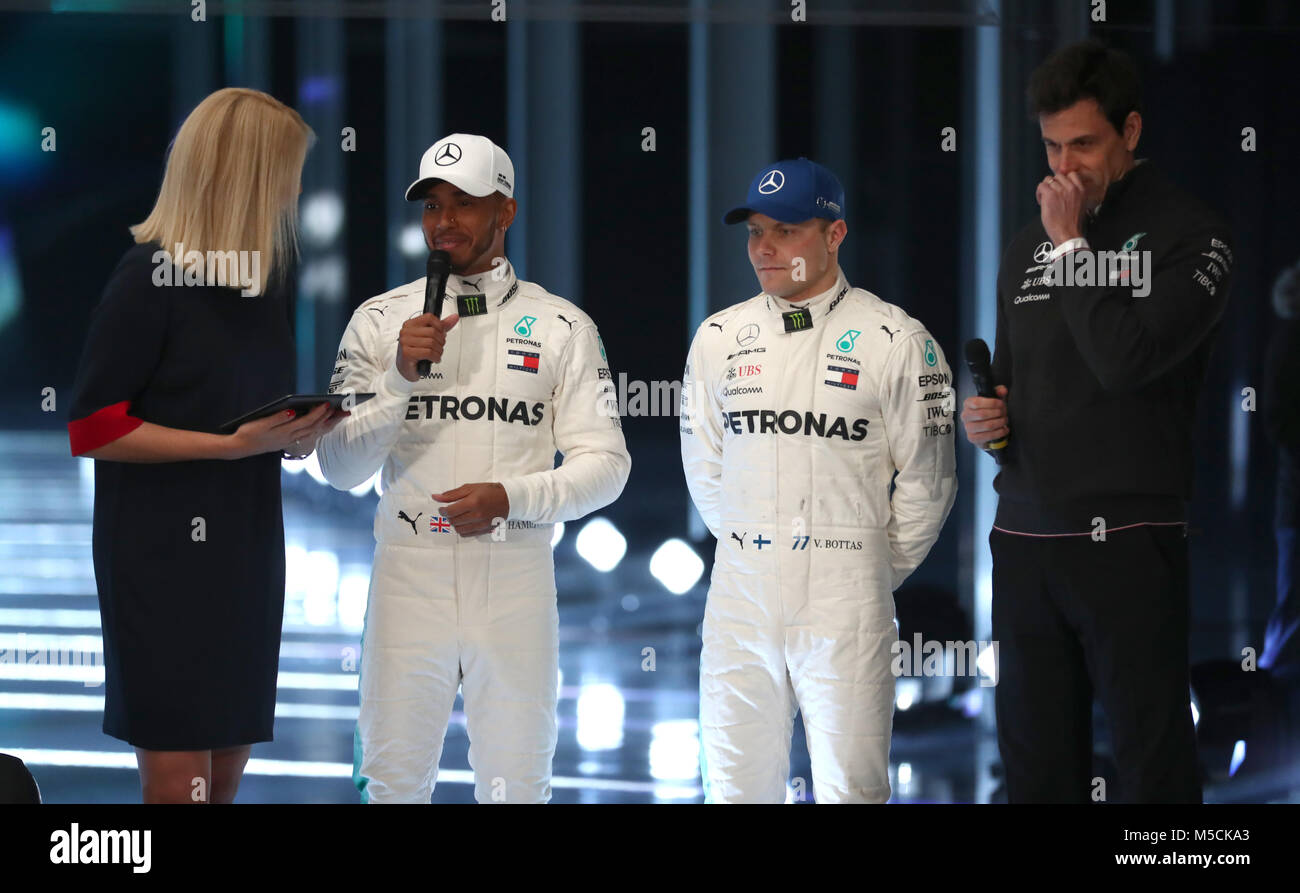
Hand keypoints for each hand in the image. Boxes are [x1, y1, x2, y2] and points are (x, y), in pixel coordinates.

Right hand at [228, 403, 347, 459]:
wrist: (240, 448)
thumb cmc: (249, 433)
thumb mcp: (261, 424)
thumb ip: (277, 418)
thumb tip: (292, 412)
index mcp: (285, 432)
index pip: (307, 421)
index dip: (318, 412)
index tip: (328, 403)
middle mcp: (291, 438)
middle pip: (315, 427)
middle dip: (330, 418)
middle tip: (344, 409)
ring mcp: (291, 441)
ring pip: (315, 432)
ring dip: (328, 424)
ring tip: (340, 416)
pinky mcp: (289, 441)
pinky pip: (310, 434)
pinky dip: (320, 428)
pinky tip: (324, 424)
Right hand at [397, 312, 459, 380]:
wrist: (406, 368)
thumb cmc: (416, 352)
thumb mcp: (429, 336)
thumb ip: (442, 326)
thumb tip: (454, 317)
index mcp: (410, 324)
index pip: (429, 317)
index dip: (440, 326)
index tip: (440, 334)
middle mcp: (406, 332)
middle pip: (432, 331)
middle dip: (441, 341)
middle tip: (438, 347)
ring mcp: (405, 342)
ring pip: (431, 343)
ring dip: (439, 351)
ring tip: (436, 354)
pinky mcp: (407, 353)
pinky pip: (429, 352)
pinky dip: (436, 357)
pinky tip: (434, 359)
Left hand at [433, 482, 509, 537]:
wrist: (508, 499)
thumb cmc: (488, 491)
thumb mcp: (470, 488)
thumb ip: (452, 494)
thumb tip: (435, 497)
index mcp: (473, 502)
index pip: (450, 512)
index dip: (442, 511)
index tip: (442, 508)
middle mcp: (477, 515)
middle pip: (453, 521)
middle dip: (448, 516)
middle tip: (451, 511)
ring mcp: (481, 524)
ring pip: (459, 529)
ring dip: (455, 523)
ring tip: (458, 516)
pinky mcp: (484, 530)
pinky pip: (467, 534)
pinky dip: (462, 529)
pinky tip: (465, 522)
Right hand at [960, 385, 1009, 446]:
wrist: (984, 428)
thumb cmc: (988, 412)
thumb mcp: (993, 399)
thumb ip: (998, 392)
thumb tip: (1002, 390)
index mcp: (968, 404)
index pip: (977, 403)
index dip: (992, 403)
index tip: (1000, 403)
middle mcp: (966, 415)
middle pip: (982, 414)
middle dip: (998, 413)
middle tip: (1004, 413)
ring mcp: (968, 428)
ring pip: (987, 425)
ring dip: (1000, 423)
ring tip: (1004, 420)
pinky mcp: (973, 438)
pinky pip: (988, 436)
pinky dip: (999, 432)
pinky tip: (1003, 429)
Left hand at [1035, 173, 1086, 245]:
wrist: (1068, 233)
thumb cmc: (1072, 224)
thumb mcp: (1080, 205)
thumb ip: (1074, 194)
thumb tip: (1063, 189)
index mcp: (1081, 190)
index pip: (1071, 174)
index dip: (1063, 181)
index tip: (1059, 189)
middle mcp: (1072, 188)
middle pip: (1058, 176)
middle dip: (1053, 185)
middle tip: (1051, 196)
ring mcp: (1061, 190)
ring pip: (1048, 180)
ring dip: (1045, 189)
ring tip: (1045, 200)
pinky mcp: (1050, 195)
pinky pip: (1041, 186)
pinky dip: (1039, 193)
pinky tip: (1041, 202)